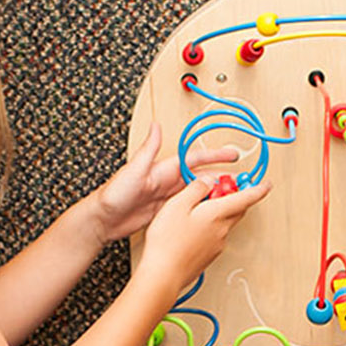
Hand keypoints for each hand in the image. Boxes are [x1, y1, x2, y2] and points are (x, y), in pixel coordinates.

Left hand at [88, 123, 240, 243]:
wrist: (103, 219)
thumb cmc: (113, 194)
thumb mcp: (133, 170)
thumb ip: (148, 149)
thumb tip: (156, 126)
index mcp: (163, 169)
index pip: (194, 159)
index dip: (214, 156)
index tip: (232, 154)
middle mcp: (167, 181)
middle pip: (201, 176)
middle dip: (222, 175)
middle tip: (242, 177)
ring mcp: (167, 197)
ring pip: (198, 192)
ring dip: (215, 193)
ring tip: (232, 195)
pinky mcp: (165, 212)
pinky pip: (190, 208)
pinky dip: (203, 208)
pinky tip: (211, 212)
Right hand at [134, 172, 270, 291]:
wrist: (163, 275)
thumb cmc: (168, 243)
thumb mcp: (177, 204)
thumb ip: (196, 189)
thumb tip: (208, 181)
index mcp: (218, 214)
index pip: (247, 198)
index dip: (258, 189)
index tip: (266, 184)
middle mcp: (222, 230)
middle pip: (238, 209)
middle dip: (236, 197)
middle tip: (224, 187)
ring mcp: (217, 245)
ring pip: (226, 222)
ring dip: (221, 211)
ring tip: (199, 206)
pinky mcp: (209, 255)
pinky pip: (216, 235)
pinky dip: (211, 225)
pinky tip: (192, 226)